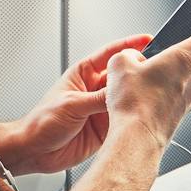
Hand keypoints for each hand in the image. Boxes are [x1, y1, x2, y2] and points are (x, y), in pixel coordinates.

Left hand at [13, 33, 153, 172]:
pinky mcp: (105, 128)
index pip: (109, 55)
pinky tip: (140, 118)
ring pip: (126, 99)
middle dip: (138, 74)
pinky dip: (133, 119)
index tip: (147, 39)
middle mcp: (94, 90)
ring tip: (151, 97)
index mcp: (83, 75)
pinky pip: (124, 120)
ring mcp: (101, 109)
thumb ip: (98, 98)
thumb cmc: (41, 122)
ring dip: (137, 99)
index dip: (128, 46)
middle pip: (122, 77)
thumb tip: (120, 91)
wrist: (35, 151)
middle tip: (154, 73)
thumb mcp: (72, 104)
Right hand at [105, 0, 190, 149]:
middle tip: (142, 69)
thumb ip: (130, 54)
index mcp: (185, 58)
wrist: (136, 140)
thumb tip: (134, 61)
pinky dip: (157, 96)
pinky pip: (171, 95)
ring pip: (176, 78)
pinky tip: (141, 103)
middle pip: (183, 57)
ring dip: (159, 79)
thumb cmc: (134, 106)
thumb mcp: (120, 64)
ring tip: (137, 91)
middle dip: (164, 59)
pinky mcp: (183, 112)